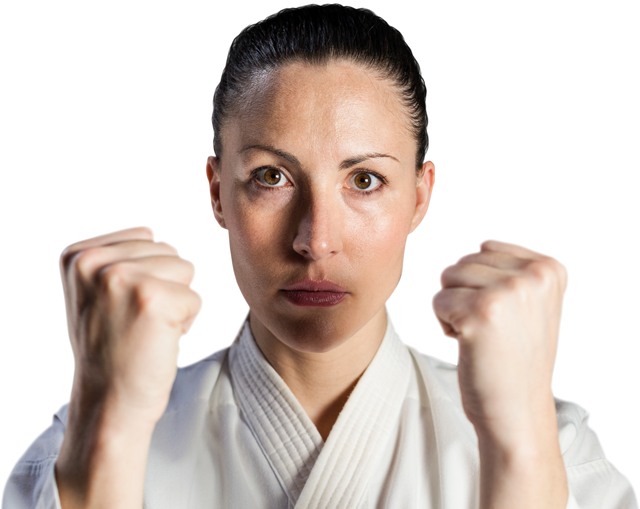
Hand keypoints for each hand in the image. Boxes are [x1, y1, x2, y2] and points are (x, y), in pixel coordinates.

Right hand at [58, 223, 204, 424]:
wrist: (108, 402)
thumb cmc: (113, 347)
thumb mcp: (97, 292)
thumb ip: (119, 257)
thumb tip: (154, 233)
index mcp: (77, 254)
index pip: (146, 234)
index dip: (148, 273)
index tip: (124, 306)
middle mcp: (94, 261)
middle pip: (169, 250)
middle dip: (165, 286)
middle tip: (137, 322)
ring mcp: (121, 277)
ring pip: (186, 270)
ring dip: (176, 302)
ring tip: (147, 329)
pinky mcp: (151, 298)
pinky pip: (196, 297)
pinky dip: (186, 322)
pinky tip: (157, 340)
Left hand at [428, 237, 570, 443]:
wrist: (517, 411)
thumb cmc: (515, 357)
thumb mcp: (532, 303)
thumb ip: (513, 269)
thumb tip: (479, 246)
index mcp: (550, 268)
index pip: (486, 246)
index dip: (481, 281)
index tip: (503, 314)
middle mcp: (533, 275)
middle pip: (463, 261)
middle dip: (464, 294)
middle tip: (490, 329)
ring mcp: (508, 292)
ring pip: (447, 277)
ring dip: (453, 308)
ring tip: (480, 335)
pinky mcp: (480, 313)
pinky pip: (437, 301)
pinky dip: (443, 324)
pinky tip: (468, 344)